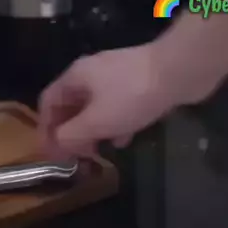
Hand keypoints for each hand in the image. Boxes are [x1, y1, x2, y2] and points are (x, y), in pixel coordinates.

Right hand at [38, 43, 219, 158]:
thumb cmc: (132, 95)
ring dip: (92, 131)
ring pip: (95, 108)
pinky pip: (117, 107)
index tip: (49, 153)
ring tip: (95, 153)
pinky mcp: (139, 84)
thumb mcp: (96, 121)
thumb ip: (71, 136)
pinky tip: (123, 141)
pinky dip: (115, 125)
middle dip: (69, 132)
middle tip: (73, 157)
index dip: (45, 128)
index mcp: (75, 77)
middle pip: (71, 106)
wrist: (181, 70)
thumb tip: (58, 145)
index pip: (48, 102)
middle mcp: (92, 74)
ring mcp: (117, 78)